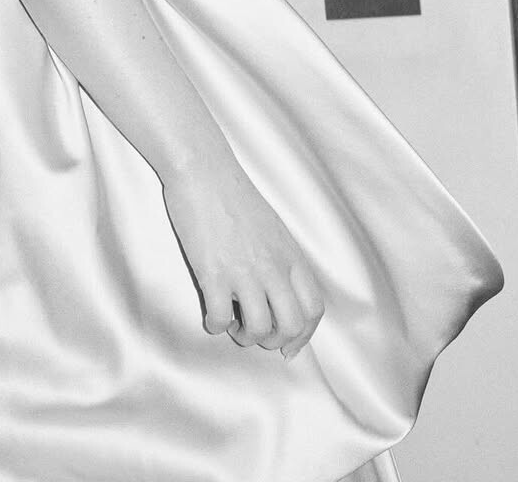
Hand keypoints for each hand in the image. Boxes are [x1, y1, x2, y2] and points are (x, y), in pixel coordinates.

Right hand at [162, 159, 324, 360]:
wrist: (203, 170)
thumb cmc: (233, 194)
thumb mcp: (272, 227)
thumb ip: (280, 259)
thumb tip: (278, 291)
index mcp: (290, 255)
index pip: (313, 309)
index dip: (303, 336)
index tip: (288, 347)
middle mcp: (273, 267)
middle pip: (291, 325)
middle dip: (274, 341)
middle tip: (255, 333)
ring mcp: (244, 271)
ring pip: (259, 329)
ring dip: (245, 337)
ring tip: (232, 324)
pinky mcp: (213, 273)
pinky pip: (220, 319)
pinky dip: (215, 325)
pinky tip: (211, 314)